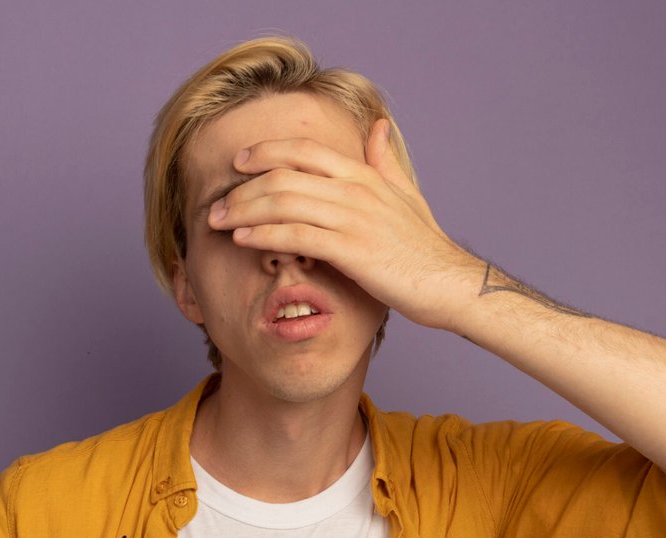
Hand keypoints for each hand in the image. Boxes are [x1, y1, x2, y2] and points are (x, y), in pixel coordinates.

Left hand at [208, 119, 480, 331]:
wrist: (448, 283)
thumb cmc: (425, 246)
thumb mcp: (406, 195)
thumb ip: (384, 161)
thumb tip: (377, 126)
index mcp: (364, 175)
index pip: (304, 152)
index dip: (266, 152)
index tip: (238, 162)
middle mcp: (355, 191)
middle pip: (284, 176)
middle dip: (243, 188)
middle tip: (217, 202)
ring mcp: (353, 219)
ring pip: (284, 203)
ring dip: (243, 210)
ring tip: (217, 221)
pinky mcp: (351, 251)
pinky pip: (296, 236)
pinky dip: (263, 235)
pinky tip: (242, 240)